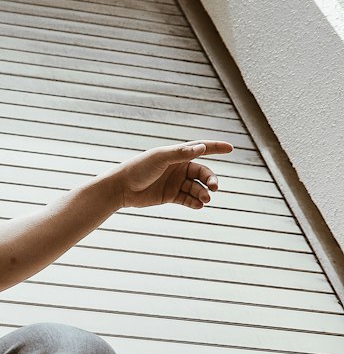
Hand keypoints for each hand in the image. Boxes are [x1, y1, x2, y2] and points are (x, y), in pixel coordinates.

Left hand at [115, 140, 231, 209]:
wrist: (121, 188)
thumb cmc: (139, 168)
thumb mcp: (160, 158)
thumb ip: (180, 153)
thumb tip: (201, 147)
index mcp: (177, 154)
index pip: (201, 148)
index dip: (216, 148)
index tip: (231, 148)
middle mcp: (179, 168)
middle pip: (202, 173)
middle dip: (210, 180)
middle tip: (214, 188)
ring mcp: (175, 183)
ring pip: (196, 188)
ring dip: (203, 193)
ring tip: (206, 200)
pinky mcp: (170, 196)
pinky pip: (187, 199)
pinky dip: (195, 202)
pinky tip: (199, 206)